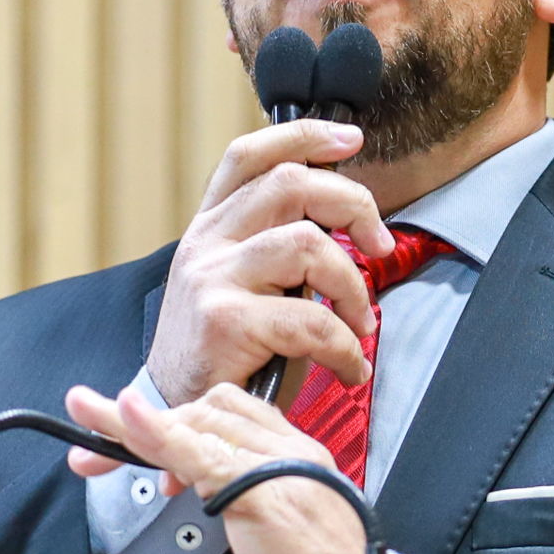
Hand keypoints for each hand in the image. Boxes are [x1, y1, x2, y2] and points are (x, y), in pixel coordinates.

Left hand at [63, 382, 363, 553]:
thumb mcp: (287, 539)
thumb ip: (252, 505)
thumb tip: (208, 492)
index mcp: (303, 459)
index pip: (232, 414)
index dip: (178, 422)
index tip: (135, 442)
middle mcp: (295, 454)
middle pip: (209, 411)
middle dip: (145, 421)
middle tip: (95, 441)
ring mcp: (282, 472)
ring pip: (200, 425)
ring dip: (133, 421)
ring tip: (87, 415)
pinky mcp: (265, 499)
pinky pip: (203, 454)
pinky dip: (159, 435)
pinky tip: (128, 418)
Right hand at [141, 120, 396, 406]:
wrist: (173, 417)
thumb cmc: (222, 356)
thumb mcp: (241, 286)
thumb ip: (274, 247)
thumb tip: (341, 221)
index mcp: (210, 229)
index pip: (250, 158)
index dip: (302, 136)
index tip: (350, 141)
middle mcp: (206, 244)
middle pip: (292, 184)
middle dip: (354, 206)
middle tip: (379, 246)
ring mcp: (212, 279)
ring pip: (308, 243)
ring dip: (353, 285)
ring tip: (360, 323)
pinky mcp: (225, 321)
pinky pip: (311, 319)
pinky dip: (344, 346)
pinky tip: (348, 366)